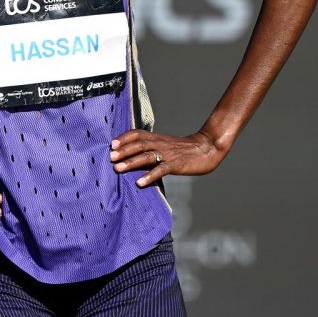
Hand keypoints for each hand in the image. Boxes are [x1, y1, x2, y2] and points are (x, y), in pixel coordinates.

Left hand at [109, 130, 225, 187]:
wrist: (207, 148)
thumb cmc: (184, 149)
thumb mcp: (166, 144)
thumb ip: (152, 147)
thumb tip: (133, 155)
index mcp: (157, 138)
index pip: (138, 134)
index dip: (124, 138)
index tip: (112, 143)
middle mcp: (160, 144)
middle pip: (139, 144)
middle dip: (123, 150)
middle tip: (111, 156)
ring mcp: (168, 154)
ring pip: (147, 156)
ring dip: (131, 162)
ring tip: (118, 168)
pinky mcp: (176, 165)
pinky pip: (161, 170)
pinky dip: (149, 176)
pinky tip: (140, 182)